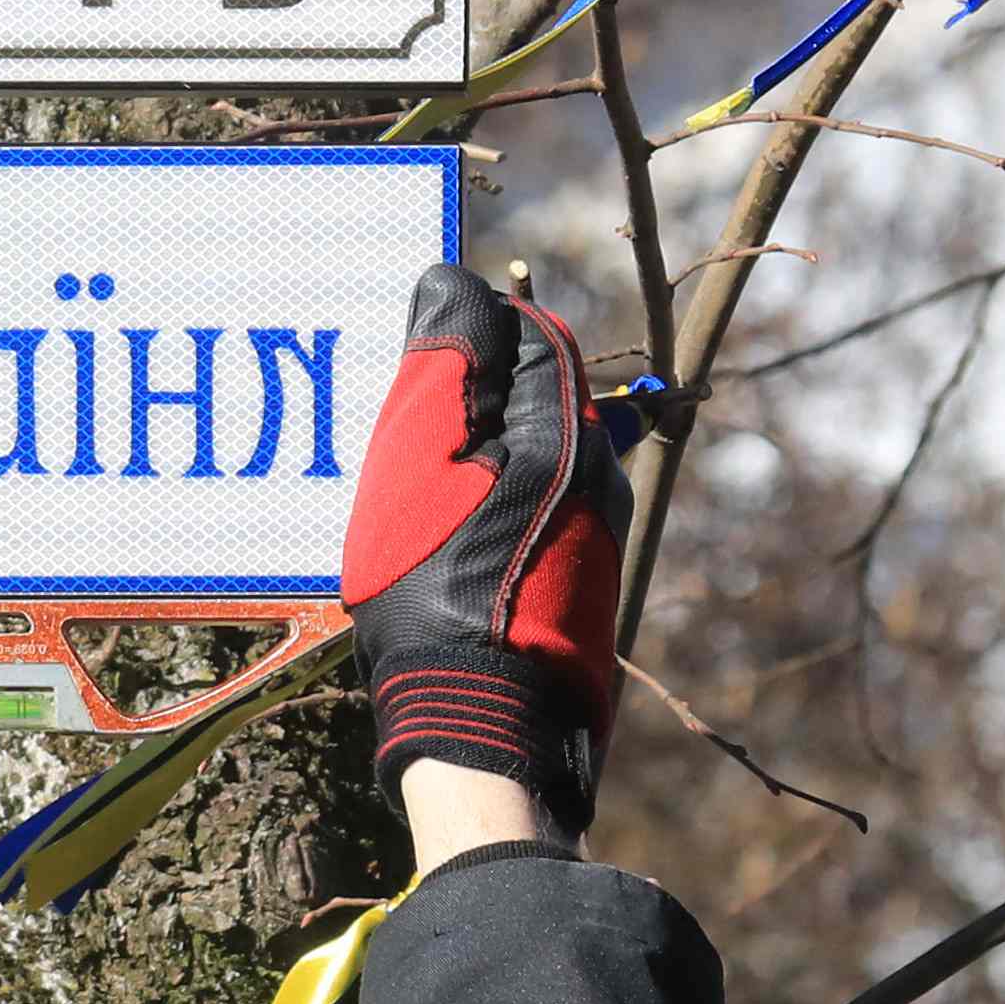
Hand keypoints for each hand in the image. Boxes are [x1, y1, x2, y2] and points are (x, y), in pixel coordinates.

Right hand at [340, 264, 626, 841]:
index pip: (533, 332)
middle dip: (476, 397)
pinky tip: (450, 544)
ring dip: (484, 456)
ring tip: (418, 493)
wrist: (484, 723)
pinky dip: (497, 508)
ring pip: (540, 457)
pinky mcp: (583, 588)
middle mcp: (599, 475)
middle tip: (404, 436)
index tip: (417, 363)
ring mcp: (598, 536)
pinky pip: (541, 515)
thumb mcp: (418, 459)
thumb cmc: (438, 585)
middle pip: (539, 396)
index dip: (472, 332)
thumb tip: (455, 280)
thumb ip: (444, 360)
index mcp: (566, 430)